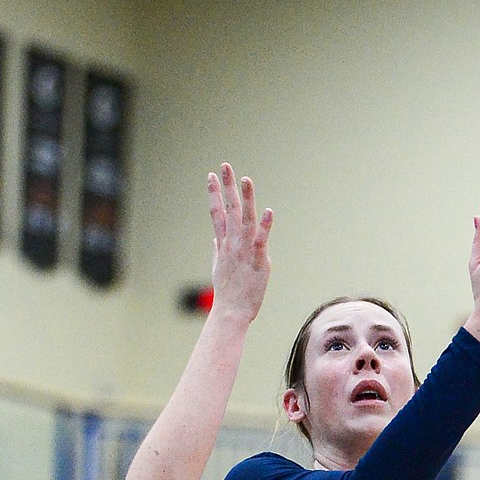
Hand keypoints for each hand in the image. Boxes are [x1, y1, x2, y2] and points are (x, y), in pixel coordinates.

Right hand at [207, 163, 272, 323]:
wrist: (231, 313)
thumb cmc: (227, 294)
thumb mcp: (218, 268)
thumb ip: (217, 250)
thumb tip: (214, 238)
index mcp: (224, 245)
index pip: (217, 213)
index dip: (213, 194)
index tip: (210, 176)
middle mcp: (232, 244)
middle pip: (229, 210)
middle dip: (227, 187)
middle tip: (225, 166)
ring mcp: (244, 251)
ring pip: (245, 220)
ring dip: (246, 199)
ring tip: (246, 179)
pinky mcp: (258, 261)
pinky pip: (261, 240)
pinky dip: (265, 226)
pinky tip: (269, 211)